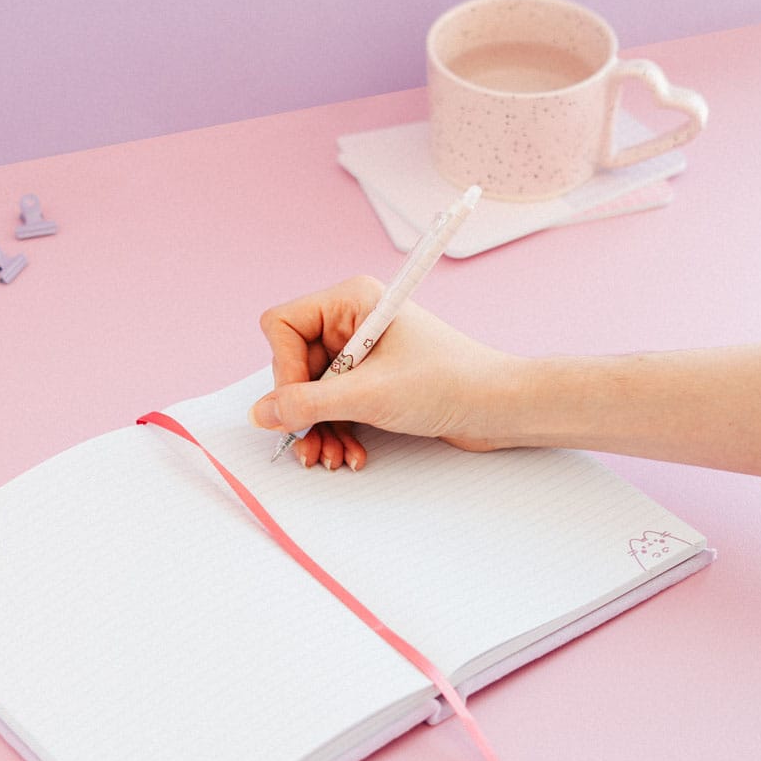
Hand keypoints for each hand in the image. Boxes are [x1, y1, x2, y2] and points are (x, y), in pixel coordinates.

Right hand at [249, 276, 521, 469]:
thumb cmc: (449, 384)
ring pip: (311, 392)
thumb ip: (308, 405)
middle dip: (301, 412)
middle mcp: (351, 321)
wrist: (500, 408)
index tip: (295, 406)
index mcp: (351, 301)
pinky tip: (350, 453)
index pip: (282, 326)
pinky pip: (333, 405)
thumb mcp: (369, 396)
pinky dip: (336, 431)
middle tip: (311, 446)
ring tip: (331, 459)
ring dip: (317, 429)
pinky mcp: (371, 380)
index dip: (283, 369)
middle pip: (293, 365)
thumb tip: (261, 413)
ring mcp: (360, 352)